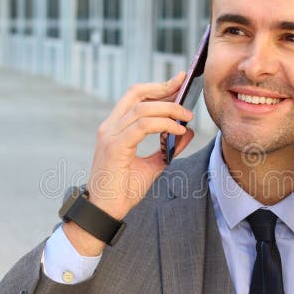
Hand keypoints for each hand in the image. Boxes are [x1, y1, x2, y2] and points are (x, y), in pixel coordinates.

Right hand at [64, 72, 194, 254]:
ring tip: (187, 116)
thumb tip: (187, 133)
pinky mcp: (115, 147)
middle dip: (163, 87)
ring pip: (142, 109)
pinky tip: (177, 129)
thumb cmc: (123, 190)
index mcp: (115, 128)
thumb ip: (167, 149)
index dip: (157, 87)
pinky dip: (163, 125)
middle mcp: (110, 127)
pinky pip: (142, 127)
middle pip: (137, 94)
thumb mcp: (152, 166)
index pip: (135, 97)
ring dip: (168, 109)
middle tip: (185, 86)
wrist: (106, 212)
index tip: (178, 81)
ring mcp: (110, 136)